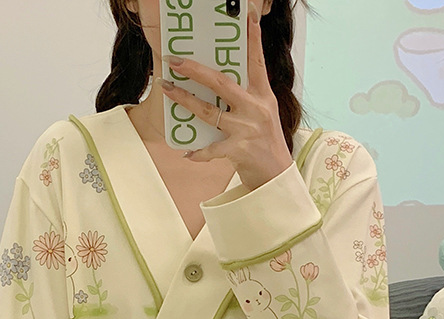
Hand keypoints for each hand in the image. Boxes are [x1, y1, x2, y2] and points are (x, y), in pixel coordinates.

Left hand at [157, 3, 292, 190]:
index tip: (248, 18)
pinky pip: (212, 150)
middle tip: (175, 61)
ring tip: (167, 90)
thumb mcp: (262, 114)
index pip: (257, 63)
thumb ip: (244, 98)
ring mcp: (246, 129)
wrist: (276, 176)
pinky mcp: (239, 150)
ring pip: (209, 112)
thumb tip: (216, 84)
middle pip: (221, 83)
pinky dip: (198, 152)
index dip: (253, 40)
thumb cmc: (265, 143)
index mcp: (263, 97)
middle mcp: (255, 109)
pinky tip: (187, 152)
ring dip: (184, 100)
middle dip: (195, 70)